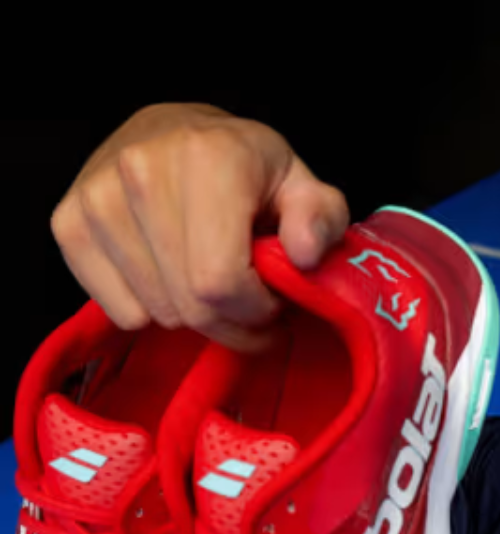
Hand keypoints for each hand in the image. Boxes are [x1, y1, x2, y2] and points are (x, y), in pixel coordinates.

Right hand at [50, 102, 349, 353]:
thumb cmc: (247, 171)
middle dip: (232, 325)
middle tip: (251, 308)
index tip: (274, 303)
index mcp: (207, 159)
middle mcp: (142, 171)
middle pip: (189, 305)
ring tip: (213, 285)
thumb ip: (321, 219)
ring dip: (195, 317)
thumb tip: (304, 253)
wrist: (175, 132)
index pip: (220, 281)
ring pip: (157, 313)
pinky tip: (172, 277)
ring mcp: (98, 198)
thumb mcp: (302, 187)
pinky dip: (154, 311)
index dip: (256, 312)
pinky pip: (120, 311)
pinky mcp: (68, 222)